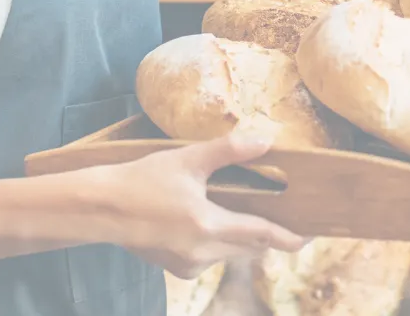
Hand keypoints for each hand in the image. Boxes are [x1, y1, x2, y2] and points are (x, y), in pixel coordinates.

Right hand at [88, 125, 303, 277]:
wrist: (101, 209)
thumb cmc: (142, 180)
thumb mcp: (187, 159)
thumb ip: (229, 150)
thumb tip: (265, 141)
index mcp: (209, 225)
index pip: (262, 235)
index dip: (287, 237)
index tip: (307, 238)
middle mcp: (203, 252)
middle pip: (249, 246)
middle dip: (265, 234)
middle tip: (280, 217)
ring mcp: (189, 264)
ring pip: (230, 253)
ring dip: (240, 237)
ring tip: (244, 213)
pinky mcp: (178, 268)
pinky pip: (211, 257)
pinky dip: (218, 242)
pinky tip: (208, 221)